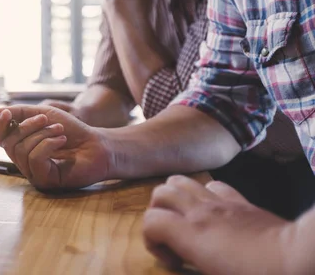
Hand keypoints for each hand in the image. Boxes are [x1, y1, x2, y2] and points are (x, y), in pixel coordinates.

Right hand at [0, 105, 110, 189]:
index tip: (7, 113)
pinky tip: (61, 141)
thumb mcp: (44, 114)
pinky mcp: (45, 181)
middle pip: (9, 143)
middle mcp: (24, 162)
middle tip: (46, 119)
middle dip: (27, 127)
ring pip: (21, 151)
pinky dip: (48, 145)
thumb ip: (20, 113)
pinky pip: (34, 159)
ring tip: (59, 131)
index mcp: (22, 146)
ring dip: (42, 135)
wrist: (97, 144)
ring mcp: (34, 173)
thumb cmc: (72, 131)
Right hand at [143, 176, 293, 274]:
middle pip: (160, 193)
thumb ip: (193, 270)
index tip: (172, 262)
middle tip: (171, 237)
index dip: (151, 241)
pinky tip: (213, 213)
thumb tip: (185, 268)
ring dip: (175, 197)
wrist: (298, 259)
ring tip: (185, 219)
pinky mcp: (240, 200)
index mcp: (191, 233)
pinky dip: (204, 194)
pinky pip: (212, 184)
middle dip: (157, 213)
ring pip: (181, 181)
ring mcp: (220, 202)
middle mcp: (199, 211)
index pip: (149, 221)